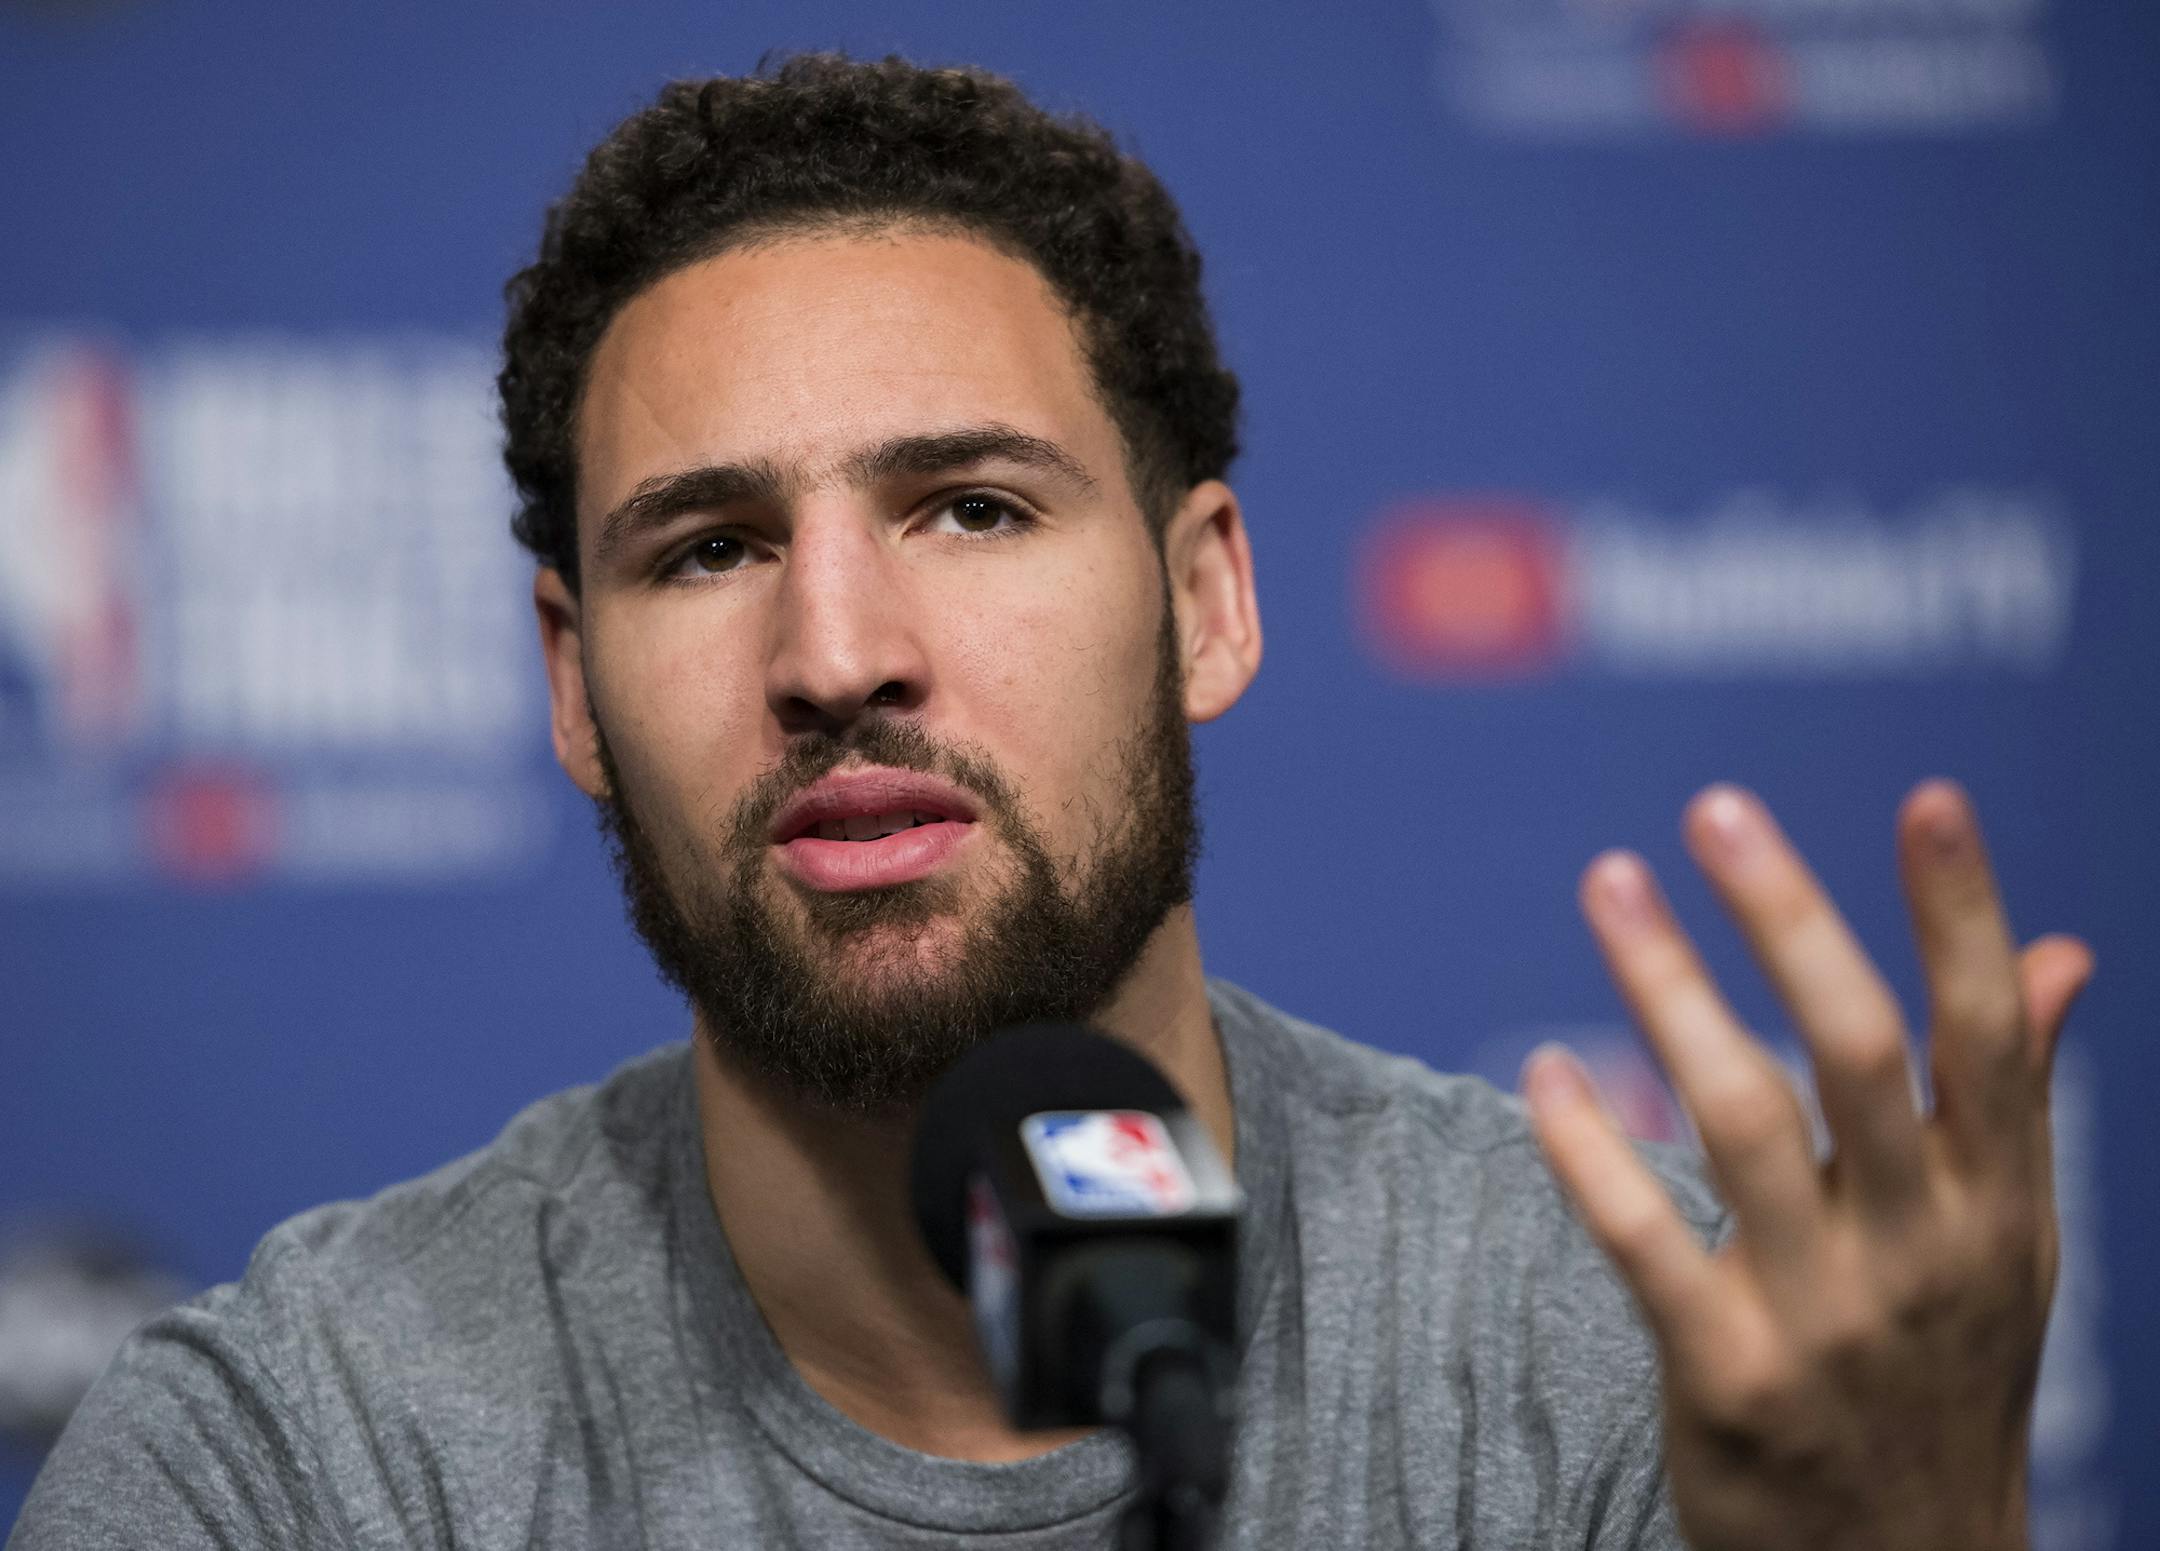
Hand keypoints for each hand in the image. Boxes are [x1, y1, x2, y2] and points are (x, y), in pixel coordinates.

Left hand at [1523, 781, 2091, 1550]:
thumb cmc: (1948, 1375)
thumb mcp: (2011, 1245)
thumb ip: (2015, 1096)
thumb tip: (2058, 951)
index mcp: (1997, 1205)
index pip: (1986, 1035)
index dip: (1961, 912)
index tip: (1929, 798)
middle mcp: (1920, 1249)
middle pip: (1856, 1051)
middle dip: (1788, 917)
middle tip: (1715, 809)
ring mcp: (1824, 1315)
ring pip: (1740, 1120)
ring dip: (1668, 990)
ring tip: (1610, 886)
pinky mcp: (1728, 1374)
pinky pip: (1644, 1242)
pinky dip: (1590, 1149)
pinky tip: (1546, 1070)